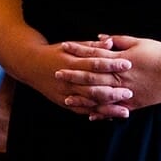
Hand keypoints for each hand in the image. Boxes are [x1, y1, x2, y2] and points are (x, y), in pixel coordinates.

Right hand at [15, 38, 132, 119]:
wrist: (30, 65)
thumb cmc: (54, 53)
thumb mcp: (71, 46)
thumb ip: (92, 47)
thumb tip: (111, 43)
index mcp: (71, 62)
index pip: (94, 63)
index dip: (111, 65)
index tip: (128, 65)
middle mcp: (67, 80)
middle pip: (93, 87)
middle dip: (112, 91)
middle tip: (130, 92)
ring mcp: (64, 93)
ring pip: (88, 103)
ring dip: (107, 108)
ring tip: (124, 111)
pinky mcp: (62, 102)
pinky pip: (80, 110)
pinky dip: (94, 114)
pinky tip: (108, 117)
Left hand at [58, 35, 160, 118]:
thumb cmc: (160, 54)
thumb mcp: (139, 42)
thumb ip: (118, 41)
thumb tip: (100, 39)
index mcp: (119, 60)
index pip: (93, 53)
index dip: (77, 50)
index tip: (63, 47)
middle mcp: (119, 76)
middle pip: (91, 75)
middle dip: (72, 74)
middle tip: (55, 73)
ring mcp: (125, 91)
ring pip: (98, 96)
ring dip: (81, 97)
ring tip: (66, 99)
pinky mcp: (133, 103)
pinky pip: (113, 109)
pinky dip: (101, 113)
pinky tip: (89, 116)